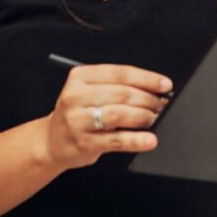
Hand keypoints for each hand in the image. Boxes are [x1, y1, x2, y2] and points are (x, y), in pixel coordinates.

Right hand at [42, 64, 171, 169]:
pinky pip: (116, 140)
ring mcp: (78, 120)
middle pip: (121, 94)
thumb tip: (154, 90)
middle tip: (162, 104)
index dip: (146, 78)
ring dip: (143, 116)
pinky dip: (136, 140)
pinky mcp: (84, 143)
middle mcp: (76, 96)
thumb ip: (117, 87)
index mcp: (80, 77)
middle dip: (148, 99)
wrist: (52, 140)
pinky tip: (148, 140)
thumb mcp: (89, 91)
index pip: (119, 73)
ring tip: (154, 118)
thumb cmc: (78, 113)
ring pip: (118, 115)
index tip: (164, 84)